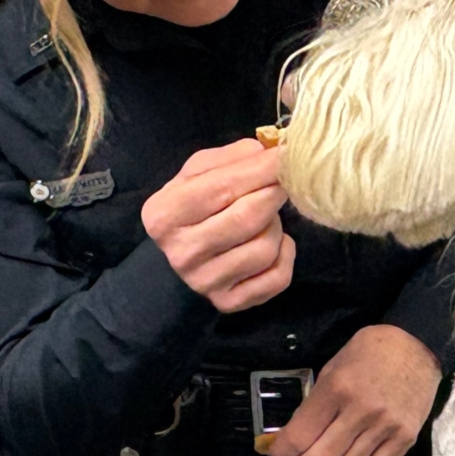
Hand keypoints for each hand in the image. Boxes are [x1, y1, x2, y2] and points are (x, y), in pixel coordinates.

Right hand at [141, 139, 294, 312]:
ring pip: (266, 247)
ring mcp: (205, 283)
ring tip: (265, 217)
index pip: (224, 186)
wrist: (178, 258)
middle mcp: (182, 253)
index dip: (263, 168)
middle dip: (273, 193)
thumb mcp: (198, 173)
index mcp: (166, 214)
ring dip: (276, 225)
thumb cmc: (192, 207)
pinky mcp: (229, 302)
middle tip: (283, 182)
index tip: (289, 153)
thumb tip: (268, 153)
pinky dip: (285, 254)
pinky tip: (274, 244)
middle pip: (248, 217)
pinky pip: (278, 276)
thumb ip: (231, 158)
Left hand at [267, 325, 441, 455]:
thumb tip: (294, 436)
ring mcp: (386, 427)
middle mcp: (362, 411)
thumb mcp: (332, 368)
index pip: (300, 435)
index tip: (276, 455)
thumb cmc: (369, 351)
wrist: (418, 345)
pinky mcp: (406, 438)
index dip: (282, 452)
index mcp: (337, 388)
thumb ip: (315, 404)